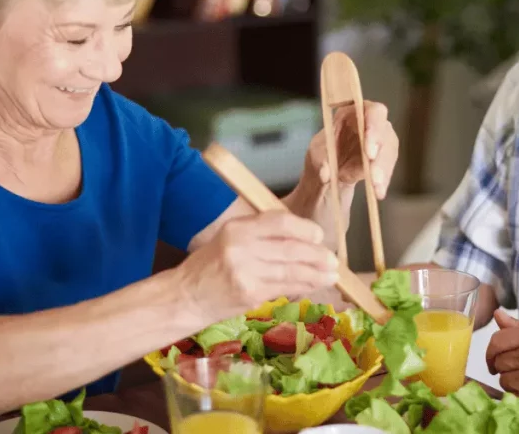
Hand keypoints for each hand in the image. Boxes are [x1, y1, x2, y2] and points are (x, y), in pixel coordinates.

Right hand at [177, 211, 339, 324]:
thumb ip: (261, 235)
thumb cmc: (209, 266)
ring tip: (332, 275)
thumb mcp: (229, 239)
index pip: (280, 222)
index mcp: (237, 228)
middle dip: (317, 255)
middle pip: (291, 248)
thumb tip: (302, 237)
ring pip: (292, 271)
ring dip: (316, 274)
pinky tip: (314, 285)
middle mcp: (241, 247)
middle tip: (332, 260)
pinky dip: (304, 286)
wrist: (185, 297)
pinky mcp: (250, 295)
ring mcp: (246, 273)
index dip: (305, 228)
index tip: (318, 236)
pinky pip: (285, 288)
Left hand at [304, 101, 397, 198]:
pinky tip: (378, 193)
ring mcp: (381, 141)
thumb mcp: (315, 155)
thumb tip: (326, 174)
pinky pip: (387, 169)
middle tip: (373, 175)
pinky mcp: (384, 159)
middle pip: (384, 132)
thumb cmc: (323, 154)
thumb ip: (320, 162)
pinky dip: (383, 181)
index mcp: (353, 112)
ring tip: (376, 188)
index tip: (369, 151)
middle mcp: (372, 123)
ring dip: (383, 171)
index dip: (374, 128)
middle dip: (380, 155)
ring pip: (389, 153)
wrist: (329, 172)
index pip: (370, 111)